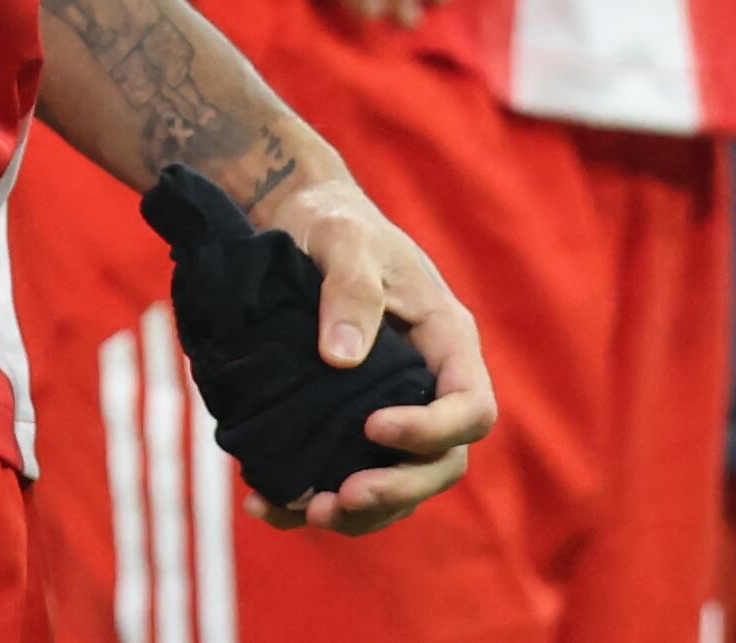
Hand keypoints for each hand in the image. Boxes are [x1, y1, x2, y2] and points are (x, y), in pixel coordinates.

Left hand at [251, 179, 492, 534]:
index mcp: (446, 339)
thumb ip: (349, 289)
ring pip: (398, 485)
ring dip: (361, 513)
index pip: (471, 407)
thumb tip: (341, 358)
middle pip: (442, 463)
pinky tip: (265, 505)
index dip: (432, 431)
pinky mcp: (350, 425)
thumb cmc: (332, 223)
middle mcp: (428, 384)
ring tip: (307, 513)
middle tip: (341, 498)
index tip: (372, 428)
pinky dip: (310, 501)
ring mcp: (394, 410)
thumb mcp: (342, 239)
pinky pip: (350, 477)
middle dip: (397, 490)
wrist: (297, 222)